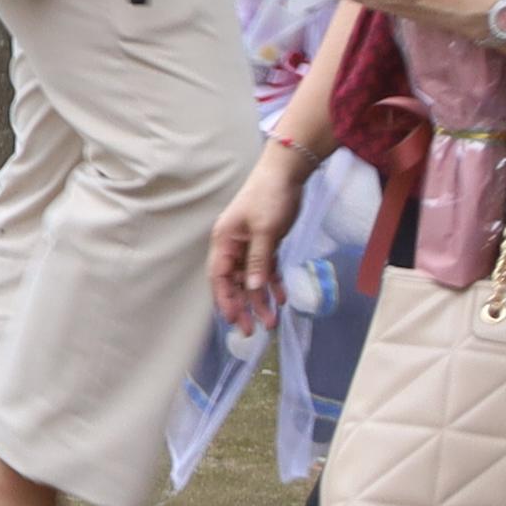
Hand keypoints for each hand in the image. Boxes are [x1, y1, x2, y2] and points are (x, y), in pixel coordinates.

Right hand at [212, 134, 314, 332]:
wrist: (286, 174)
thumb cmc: (269, 198)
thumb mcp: (265, 230)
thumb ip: (258, 260)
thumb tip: (253, 289)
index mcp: (224, 241)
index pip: (220, 277)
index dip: (225, 300)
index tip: (234, 322)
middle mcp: (233, 246)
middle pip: (235, 283)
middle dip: (243, 307)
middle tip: (254, 332)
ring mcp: (248, 245)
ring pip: (252, 279)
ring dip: (260, 300)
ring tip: (272, 321)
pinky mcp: (265, 243)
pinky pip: (265, 270)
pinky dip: (272, 284)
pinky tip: (282, 298)